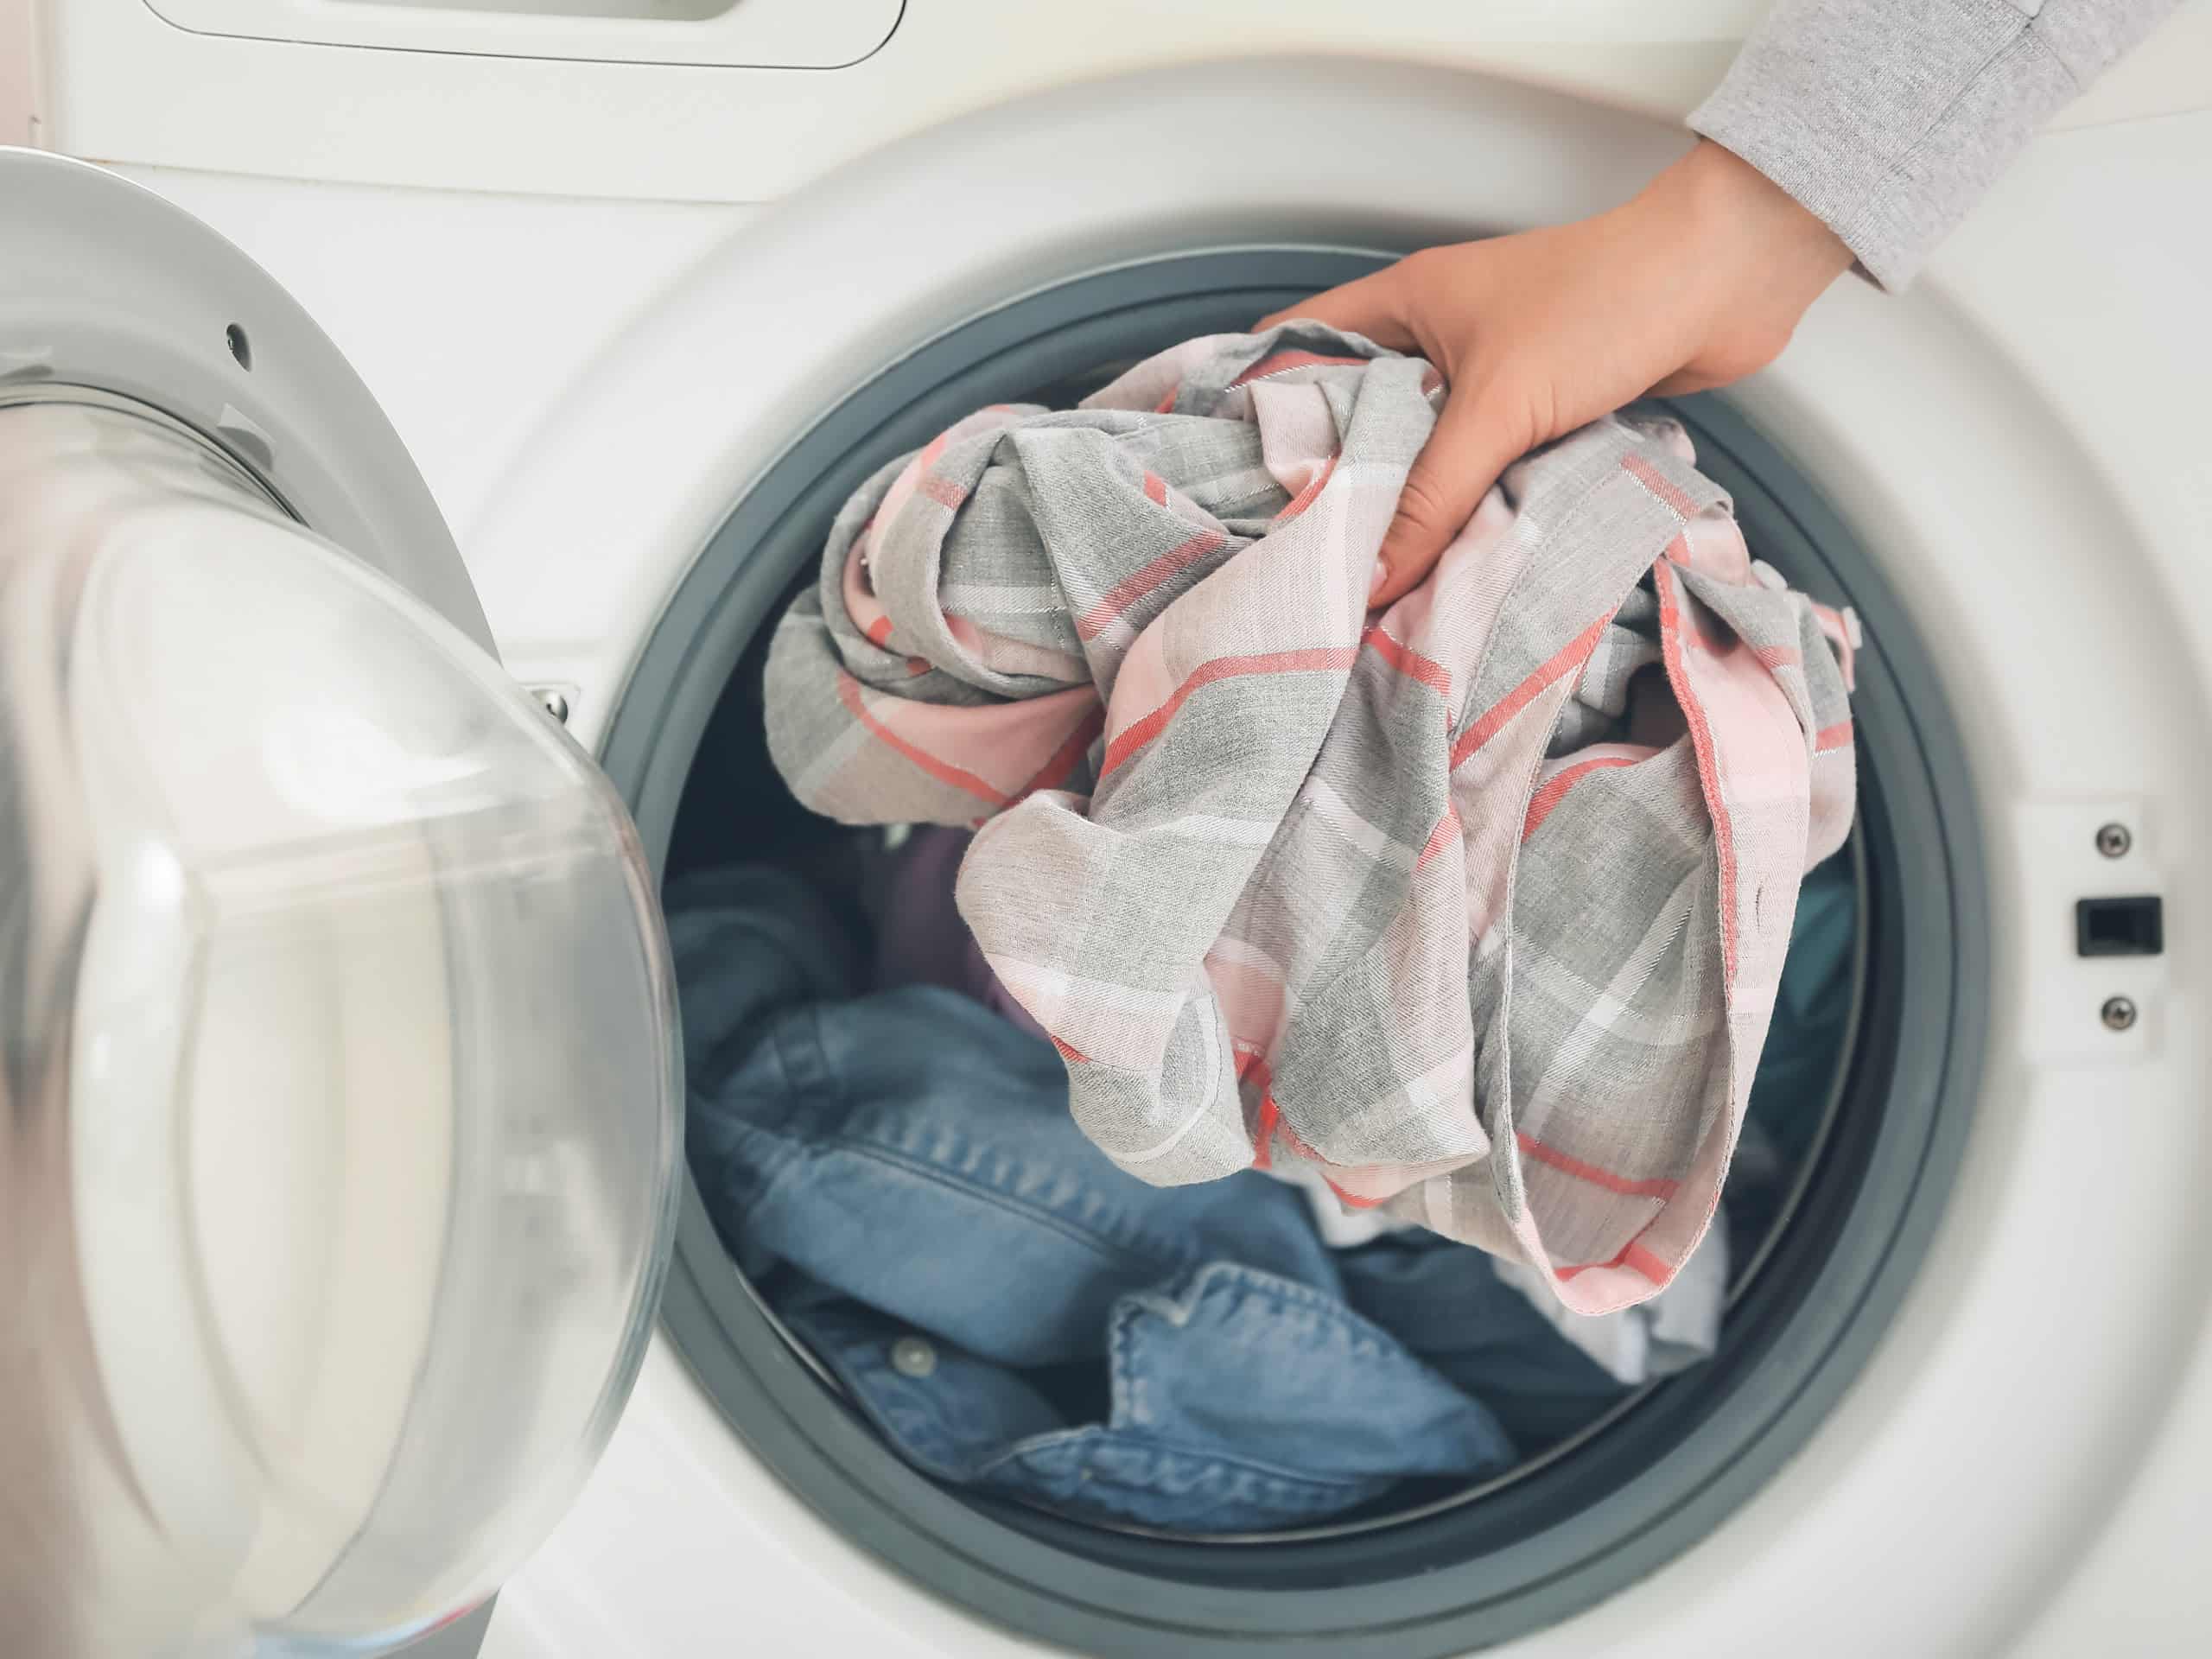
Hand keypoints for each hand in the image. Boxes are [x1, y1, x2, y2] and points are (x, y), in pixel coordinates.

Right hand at [1258, 140, 1852, 605]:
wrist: (1726, 283)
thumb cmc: (1606, 301)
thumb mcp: (1496, 405)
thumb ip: (1431, 497)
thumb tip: (1375, 583)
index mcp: (1399, 304)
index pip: (1293, 348)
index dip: (1252, 404)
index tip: (1220, 476)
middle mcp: (1433, 337)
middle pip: (1354, 419)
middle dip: (1329, 483)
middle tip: (1288, 554)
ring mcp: (1485, 376)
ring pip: (1421, 454)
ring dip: (1405, 508)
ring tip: (1358, 577)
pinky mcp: (1536, 413)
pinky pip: (1480, 472)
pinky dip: (1465, 512)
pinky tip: (1443, 564)